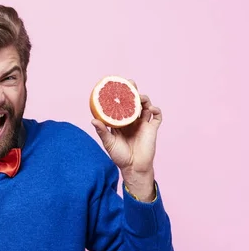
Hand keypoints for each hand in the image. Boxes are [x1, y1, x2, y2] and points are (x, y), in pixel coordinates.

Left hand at [91, 81, 161, 200]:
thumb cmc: (119, 156)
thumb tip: (93, 120)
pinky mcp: (152, 129)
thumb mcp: (109, 142)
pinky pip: (156, 116)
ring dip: (144, 99)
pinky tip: (151, 109)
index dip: (119, 95)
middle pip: (133, 102)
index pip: (120, 105)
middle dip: (133, 91)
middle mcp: (132, 120)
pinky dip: (156, 110)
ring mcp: (143, 123)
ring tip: (140, 97)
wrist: (133, 167)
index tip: (116, 85)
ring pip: (145, 106)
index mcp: (121, 122)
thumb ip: (102, 131)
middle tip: (130, 83)